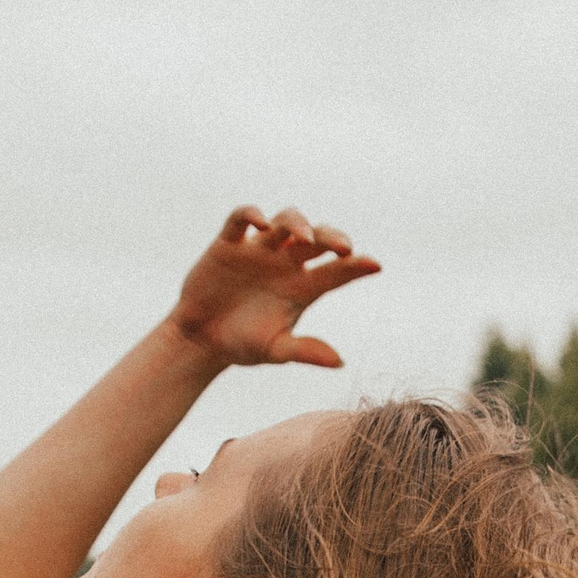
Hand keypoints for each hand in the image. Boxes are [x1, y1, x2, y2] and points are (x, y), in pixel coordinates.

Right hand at [167, 206, 378, 368]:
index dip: (356, 267)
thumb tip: (340, 362)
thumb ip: (305, 351)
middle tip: (345, 247)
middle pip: (317, 240)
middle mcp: (285, 264)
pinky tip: (262, 224)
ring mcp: (258, 250)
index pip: (336, 272)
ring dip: (298, 224)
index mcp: (302, 288)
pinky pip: (241, 219)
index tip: (375, 265)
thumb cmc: (243, 345)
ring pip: (286, 222)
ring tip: (305, 237)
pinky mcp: (228, 244)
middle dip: (332, 238)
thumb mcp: (275, 351)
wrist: (201, 340)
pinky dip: (251, 215)